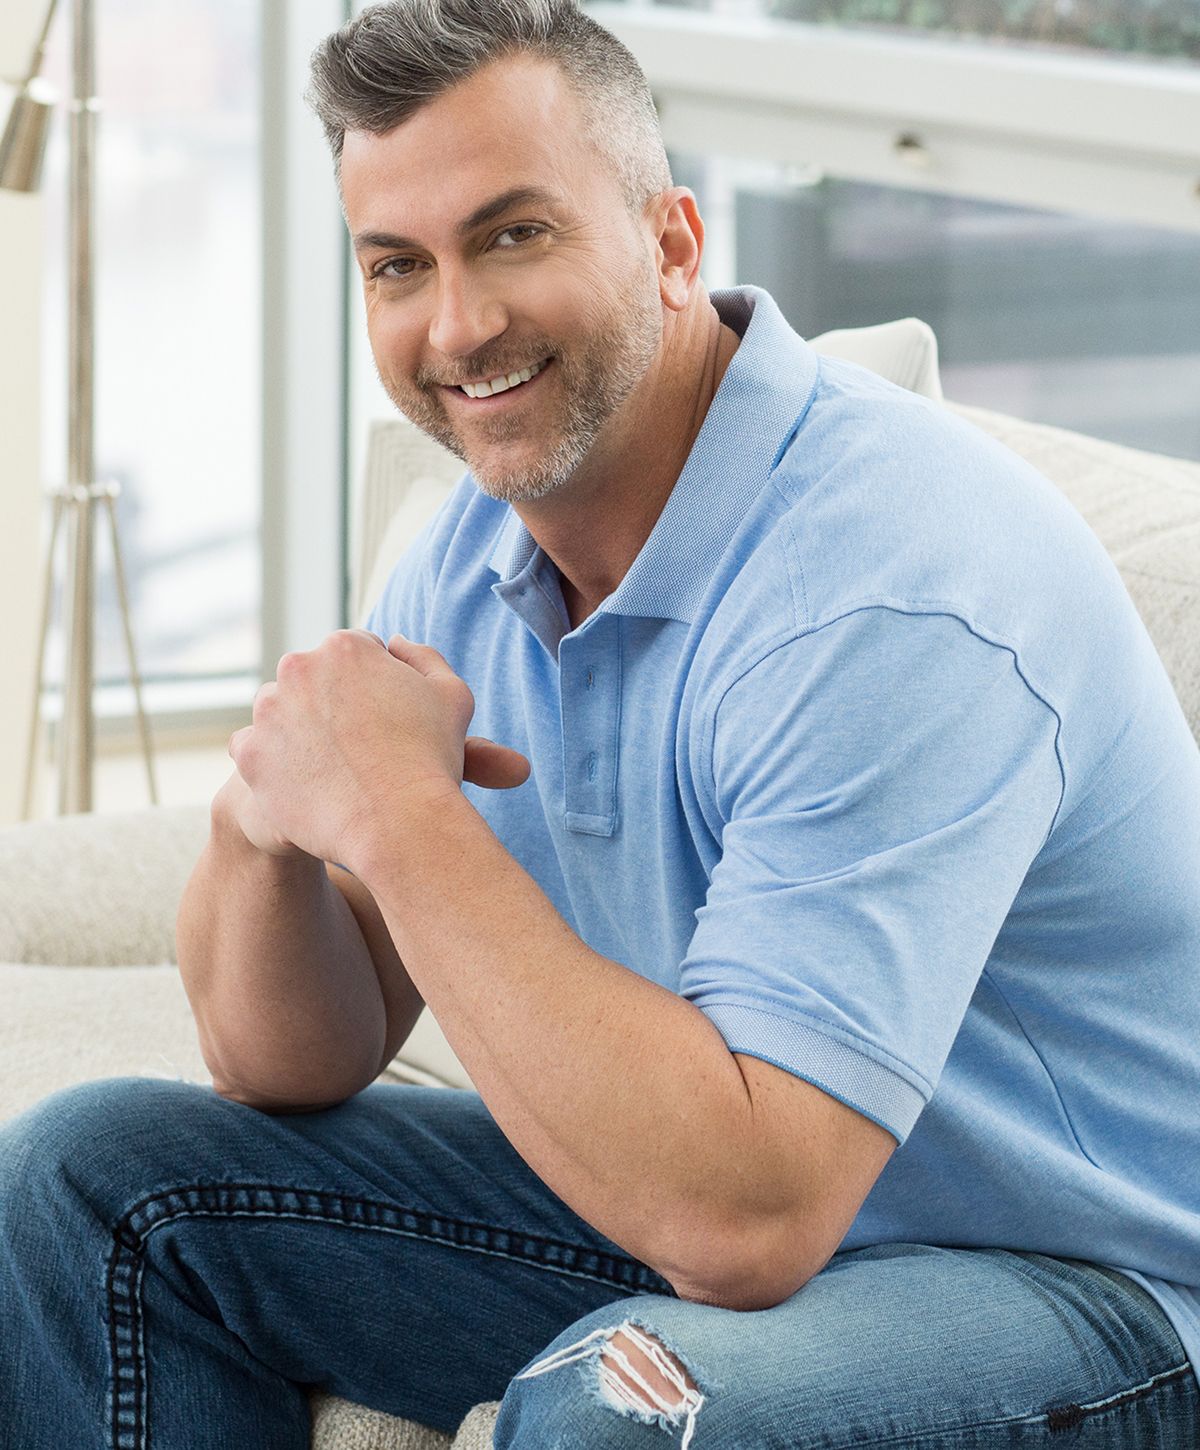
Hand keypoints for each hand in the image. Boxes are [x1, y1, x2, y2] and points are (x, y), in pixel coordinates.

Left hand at [227, 630, 528, 867]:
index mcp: (345, 648)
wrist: (400, 825)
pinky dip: (274, 762)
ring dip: (298, 728)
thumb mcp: (451, 695)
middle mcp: (298, 669)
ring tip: (334, 766)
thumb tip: (393, 641)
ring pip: (279, 712)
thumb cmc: (432, 761)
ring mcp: (268, 712)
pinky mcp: (250, 755)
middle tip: (361, 746)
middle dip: (331, 703)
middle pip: (311, 679)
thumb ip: (423, 657)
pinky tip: (306, 781)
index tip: (386, 719)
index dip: (375, 686)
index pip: (354, 654)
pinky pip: (254, 750)